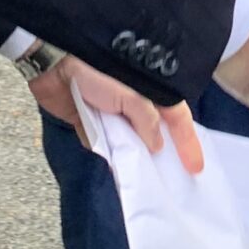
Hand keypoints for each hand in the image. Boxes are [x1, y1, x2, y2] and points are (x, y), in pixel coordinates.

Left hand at [31, 56, 205, 175]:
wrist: (52, 65)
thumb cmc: (95, 72)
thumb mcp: (128, 94)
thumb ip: (146, 120)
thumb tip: (157, 145)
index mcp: (149, 91)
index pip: (176, 118)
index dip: (187, 141)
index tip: (195, 166)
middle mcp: (134, 105)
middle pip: (155, 134)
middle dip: (164, 155)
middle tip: (176, 181)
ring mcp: (112, 116)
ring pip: (130, 143)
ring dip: (135, 160)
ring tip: (148, 184)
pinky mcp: (90, 125)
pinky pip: (105, 147)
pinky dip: (110, 158)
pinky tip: (118, 175)